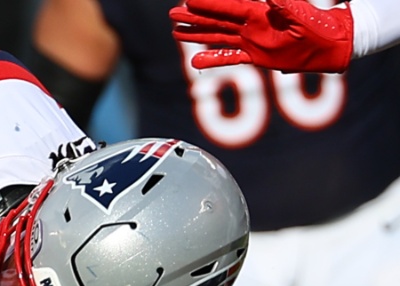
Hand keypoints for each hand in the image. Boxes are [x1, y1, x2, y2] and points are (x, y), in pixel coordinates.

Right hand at [169, 0, 353, 72]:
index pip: (230, 7)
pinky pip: (230, 58)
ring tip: (177, 32)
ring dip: (198, 34)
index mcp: (261, 13)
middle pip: (217, 20)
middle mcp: (252, 25)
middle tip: (173, 14)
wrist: (331, 46)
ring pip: (218, 36)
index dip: (210, 4)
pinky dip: (214, 59)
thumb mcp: (302, 14)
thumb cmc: (320, 28)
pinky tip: (196, 61)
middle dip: (196, 17)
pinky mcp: (255, 56)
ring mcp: (252, 41)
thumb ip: (284, 4)